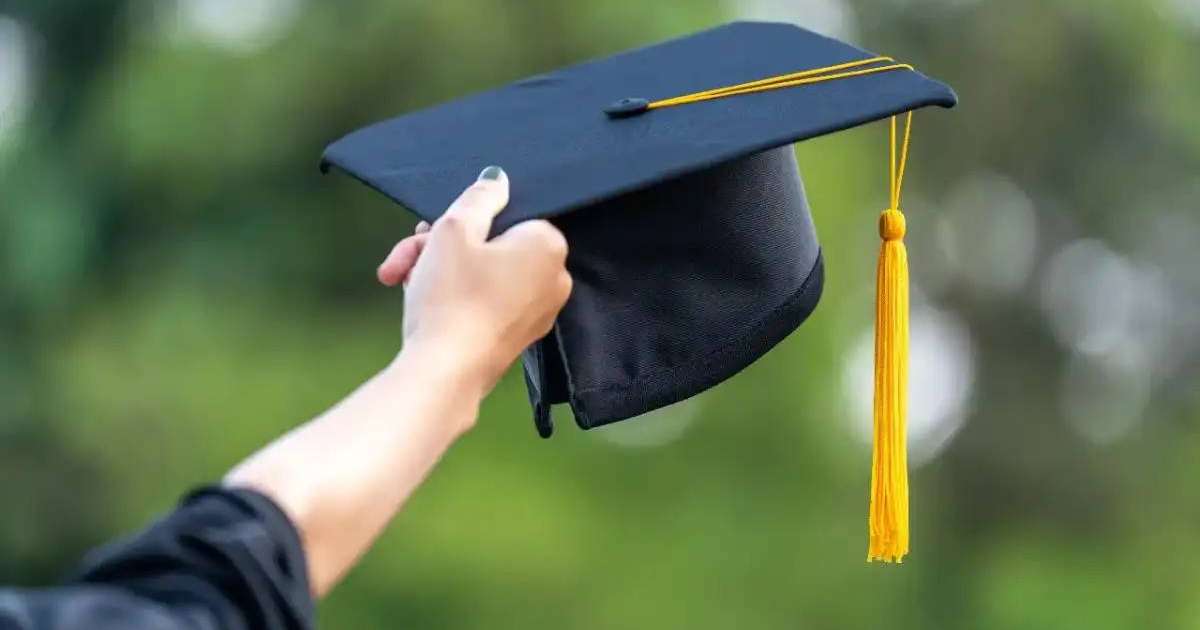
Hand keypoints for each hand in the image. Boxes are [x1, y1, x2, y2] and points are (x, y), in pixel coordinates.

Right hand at [376, 166, 571, 395]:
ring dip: (438, 270)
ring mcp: (536, 312)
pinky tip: (420, 300)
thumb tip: (497, 180)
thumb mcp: (454, 230)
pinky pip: (485, 301)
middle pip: (489, 245)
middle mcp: (553, 279)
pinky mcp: (515, 337)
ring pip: (482, 274)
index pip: (504, 214)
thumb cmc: (453, 295)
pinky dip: (454, 296)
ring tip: (401, 279)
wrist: (445, 372)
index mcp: (549, 245)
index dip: (462, 220)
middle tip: (405, 258)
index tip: (428, 230)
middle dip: (439, 247)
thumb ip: (478, 198)